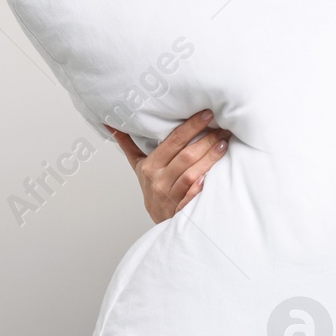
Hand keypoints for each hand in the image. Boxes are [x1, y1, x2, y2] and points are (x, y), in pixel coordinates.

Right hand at [106, 110, 232, 223]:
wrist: (160, 220)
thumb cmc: (152, 188)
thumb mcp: (138, 166)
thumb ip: (128, 144)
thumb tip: (111, 124)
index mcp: (149, 167)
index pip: (172, 141)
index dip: (190, 127)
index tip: (206, 114)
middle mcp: (158, 181)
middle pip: (185, 156)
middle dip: (207, 140)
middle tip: (223, 128)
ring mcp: (169, 196)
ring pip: (191, 174)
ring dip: (210, 158)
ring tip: (225, 144)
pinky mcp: (180, 210)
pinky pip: (192, 196)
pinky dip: (201, 186)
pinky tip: (214, 175)